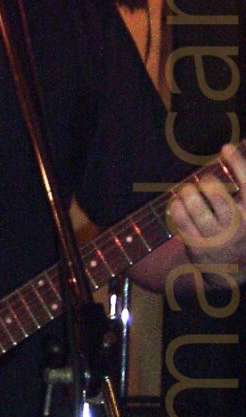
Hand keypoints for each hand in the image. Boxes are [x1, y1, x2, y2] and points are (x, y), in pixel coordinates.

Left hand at [168, 143, 245, 286]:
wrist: (232, 268)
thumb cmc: (239, 228)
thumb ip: (242, 183)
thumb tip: (229, 148)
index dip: (238, 163)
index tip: (225, 147)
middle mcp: (237, 226)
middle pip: (220, 199)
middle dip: (210, 185)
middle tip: (205, 180)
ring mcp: (216, 238)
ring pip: (199, 209)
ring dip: (190, 195)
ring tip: (188, 190)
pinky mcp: (197, 245)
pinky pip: (182, 222)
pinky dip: (177, 209)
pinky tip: (177, 203)